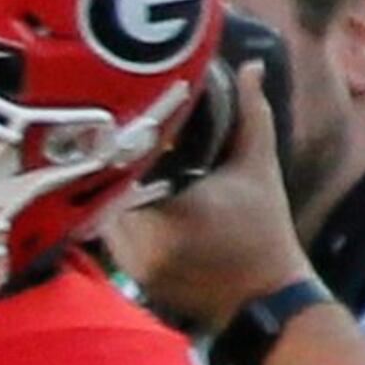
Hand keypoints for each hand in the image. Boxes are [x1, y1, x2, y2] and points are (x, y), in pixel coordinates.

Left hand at [121, 64, 312, 333]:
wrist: (264, 296)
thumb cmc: (263, 229)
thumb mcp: (259, 167)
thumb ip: (251, 115)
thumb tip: (252, 68)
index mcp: (163, 212)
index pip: (114, 169)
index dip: (113, 146)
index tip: (121, 125)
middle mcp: (135, 242)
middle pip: (100, 191)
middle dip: (109, 167)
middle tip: (115, 140)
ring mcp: (127, 265)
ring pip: (100, 216)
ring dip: (109, 193)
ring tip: (118, 167)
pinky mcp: (127, 279)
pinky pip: (108, 240)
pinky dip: (116, 219)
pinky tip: (126, 201)